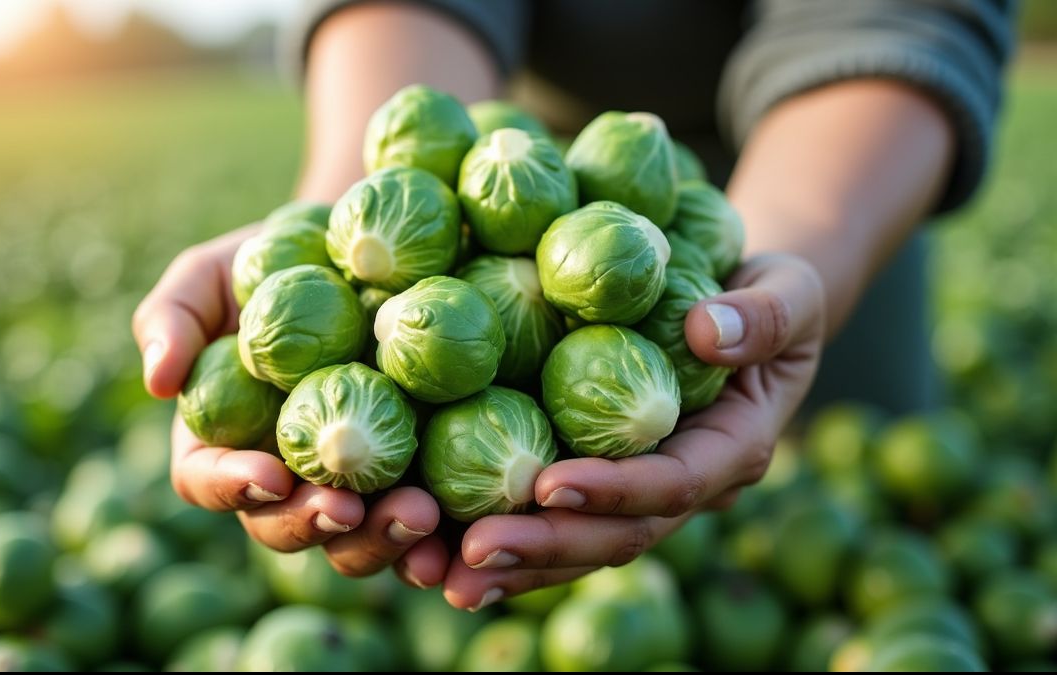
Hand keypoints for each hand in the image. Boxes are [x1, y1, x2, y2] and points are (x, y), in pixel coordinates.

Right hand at [131, 226, 448, 587]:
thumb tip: (156, 381)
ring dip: (382, 540)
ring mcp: (352, 486)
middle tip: (351, 509)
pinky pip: (423, 527)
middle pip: (285, 527)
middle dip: (316, 525)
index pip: (210, 480)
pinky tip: (463, 533)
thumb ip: (173, 315)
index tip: (271, 475)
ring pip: (356, 541)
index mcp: (225, 439)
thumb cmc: (276, 258)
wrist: (370, 251)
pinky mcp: (415, 479)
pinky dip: (439, 542)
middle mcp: (286, 477)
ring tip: (420, 516)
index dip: (233, 487)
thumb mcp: (214, 271)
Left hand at [439, 254, 825, 609]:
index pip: (673, 483)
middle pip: (617, 535)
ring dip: (514, 565)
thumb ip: (764, 314)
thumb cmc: (774, 294)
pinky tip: (444, 556)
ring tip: (444, 575)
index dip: (615, 489)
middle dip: (546, 547)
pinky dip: (507, 542)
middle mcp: (687, 487)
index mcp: (733, 448)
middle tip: (473, 553)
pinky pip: (556, 522)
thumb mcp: (789, 291)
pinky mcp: (605, 482)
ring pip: (580, 545)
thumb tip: (707, 331)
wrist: (754, 314)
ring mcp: (643, 493)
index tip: (551, 485)